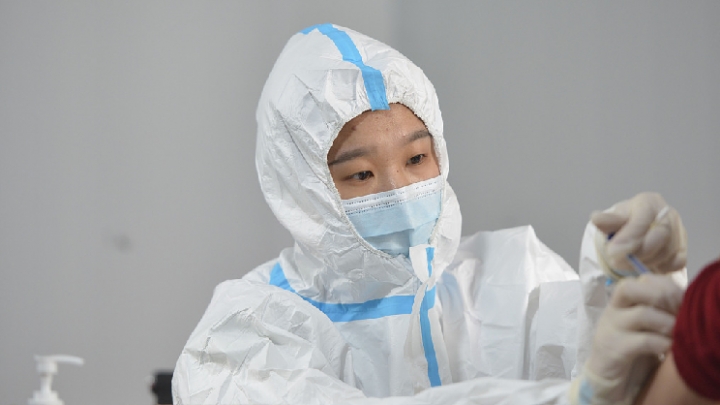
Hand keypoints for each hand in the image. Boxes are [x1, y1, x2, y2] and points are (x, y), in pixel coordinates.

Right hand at [570, 274, 683, 404]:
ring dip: (667, 323)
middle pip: (630, 288)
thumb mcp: (640, 322)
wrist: (605, 373)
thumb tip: (684, 300)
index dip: (666, 286)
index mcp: (621, 300)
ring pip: (641, 314)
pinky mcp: (615, 349)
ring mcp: (611, 328)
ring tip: (676, 334)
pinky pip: (644, 341)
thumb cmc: (629, 344)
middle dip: (662, 297)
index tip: (681, 301)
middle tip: (679, 313)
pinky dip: (662, 343)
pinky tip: (668, 349)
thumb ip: (655, 307)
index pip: (642, 279)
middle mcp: (613, 309)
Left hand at [591, 192, 686, 274]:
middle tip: (616, 262)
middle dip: (637, 253)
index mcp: (649, 202)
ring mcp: (679, 232)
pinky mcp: (683, 249)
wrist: (637, 230)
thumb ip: (607, 221)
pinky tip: (644, 266)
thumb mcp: (613, 219)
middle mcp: (668, 215)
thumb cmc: (625, 223)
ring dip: (645, 262)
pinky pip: (675, 263)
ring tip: (626, 265)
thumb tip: (596, 219)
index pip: (643, 218)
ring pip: (667, 251)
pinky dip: (659, 268)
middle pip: (660, 236)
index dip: (629, 236)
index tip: (613, 251)